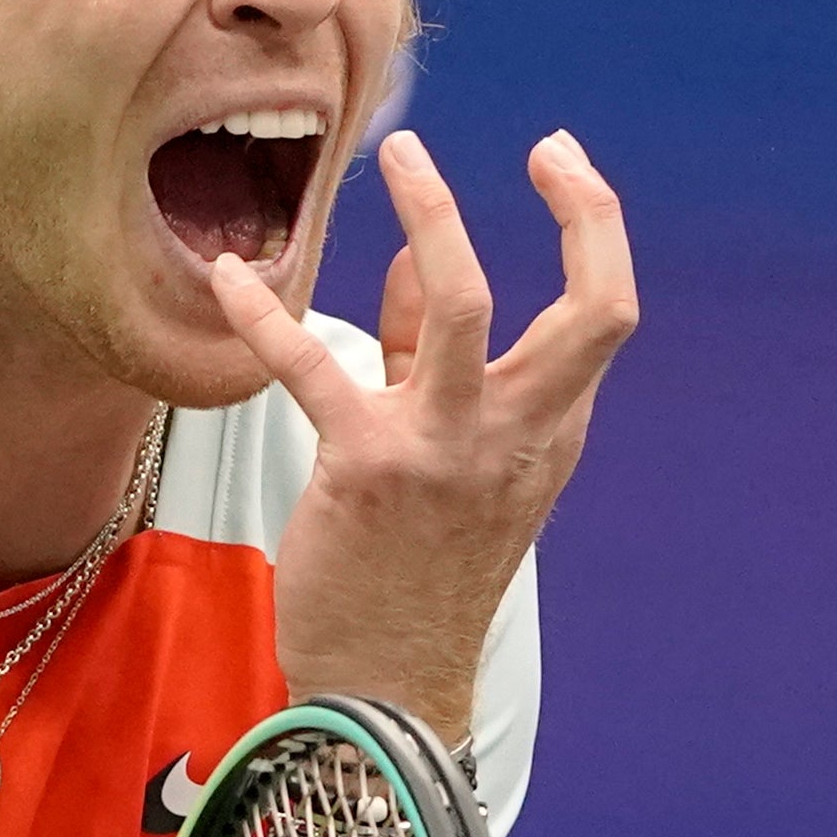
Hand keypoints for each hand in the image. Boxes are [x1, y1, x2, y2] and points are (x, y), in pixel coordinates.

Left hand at [211, 127, 636, 741]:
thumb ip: (429, 362)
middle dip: (581, 209)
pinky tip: (229, 278)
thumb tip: (407, 266)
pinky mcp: (368, 466)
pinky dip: (264, 314)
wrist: (385, 691)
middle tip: (547, 144)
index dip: (596, 227)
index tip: (561, 162)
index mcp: (550, 432)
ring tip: (402, 153)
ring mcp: (448, 448)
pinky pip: (314, 365)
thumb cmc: (417, 570)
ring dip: (436, 215)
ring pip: (461, 304)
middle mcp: (518, 434)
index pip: (607, 314)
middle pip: (591, 308)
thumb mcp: (455, 466)